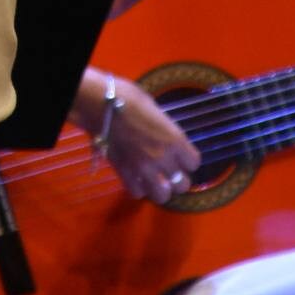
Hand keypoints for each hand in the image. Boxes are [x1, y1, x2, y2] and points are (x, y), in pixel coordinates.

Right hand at [95, 80, 200, 205]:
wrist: (101, 104)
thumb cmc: (128, 98)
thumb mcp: (155, 109)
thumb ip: (164, 127)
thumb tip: (163, 133)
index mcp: (174, 139)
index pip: (194, 163)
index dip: (188, 160)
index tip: (181, 156)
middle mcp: (163, 158)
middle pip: (182, 184)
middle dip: (178, 179)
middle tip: (169, 171)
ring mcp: (143, 168)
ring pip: (162, 195)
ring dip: (160, 189)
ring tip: (155, 180)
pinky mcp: (124, 173)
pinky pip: (137, 192)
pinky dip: (138, 188)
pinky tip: (136, 178)